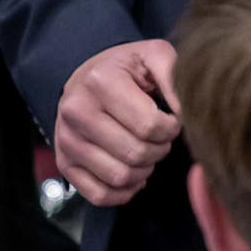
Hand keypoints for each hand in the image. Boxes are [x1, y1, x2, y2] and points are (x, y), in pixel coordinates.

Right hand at [53, 40, 179, 204]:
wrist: (85, 77)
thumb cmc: (126, 69)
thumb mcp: (153, 56)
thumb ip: (174, 77)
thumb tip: (186, 113)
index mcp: (100, 81)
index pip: (149, 126)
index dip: (171, 129)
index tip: (170, 121)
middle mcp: (76, 111)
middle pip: (135, 154)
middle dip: (159, 150)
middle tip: (160, 138)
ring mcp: (67, 140)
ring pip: (120, 177)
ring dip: (144, 170)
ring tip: (146, 151)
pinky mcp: (65, 164)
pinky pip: (100, 195)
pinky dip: (124, 191)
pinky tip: (133, 172)